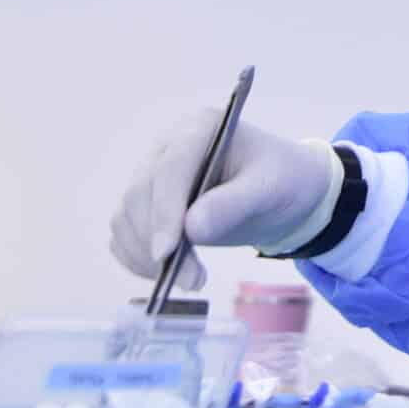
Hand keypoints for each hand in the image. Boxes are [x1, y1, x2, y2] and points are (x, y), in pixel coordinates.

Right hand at [108, 113, 335, 290]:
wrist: (283, 191)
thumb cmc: (282, 180)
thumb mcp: (270, 188)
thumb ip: (234, 204)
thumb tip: (192, 228)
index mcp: (200, 128)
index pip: (170, 168)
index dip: (164, 211)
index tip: (167, 252)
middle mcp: (168, 147)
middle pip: (141, 194)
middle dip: (158, 241)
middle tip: (192, 280)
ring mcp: (152, 175)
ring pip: (127, 216)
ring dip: (145, 255)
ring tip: (190, 279)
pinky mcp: (146, 205)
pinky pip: (125, 233)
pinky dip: (137, 258)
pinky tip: (167, 273)